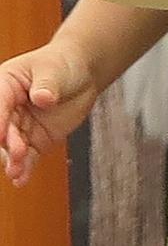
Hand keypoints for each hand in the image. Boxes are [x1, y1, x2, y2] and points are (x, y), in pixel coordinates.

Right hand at [0, 43, 97, 185]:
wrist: (81, 74)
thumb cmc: (62, 65)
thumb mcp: (55, 70)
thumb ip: (48, 85)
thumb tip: (42, 98)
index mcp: (5, 85)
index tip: (2, 135)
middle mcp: (7, 109)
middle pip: (3, 129)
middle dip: (8, 143)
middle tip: (17, 153)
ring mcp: (21, 126)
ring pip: (12, 147)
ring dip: (13, 160)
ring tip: (16, 172)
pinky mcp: (35, 140)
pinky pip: (28, 156)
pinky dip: (25, 168)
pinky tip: (21, 180)